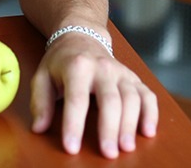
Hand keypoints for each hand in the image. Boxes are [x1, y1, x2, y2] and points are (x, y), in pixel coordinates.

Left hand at [30, 31, 157, 157]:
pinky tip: (148, 132)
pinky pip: (147, 95)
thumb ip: (40, 103)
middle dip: (110, 128)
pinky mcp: (133, 78)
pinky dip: (151, 113)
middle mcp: (102, 68)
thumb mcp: (42, 77)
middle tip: (108, 153)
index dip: (74, 124)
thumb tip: (39, 128)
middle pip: (110, 100)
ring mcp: (121, 72)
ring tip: (127, 147)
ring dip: (131, 124)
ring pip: (132, 98)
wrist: (81, 37)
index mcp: (77, 67)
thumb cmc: (61, 62)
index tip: (72, 148)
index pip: (76, 99)